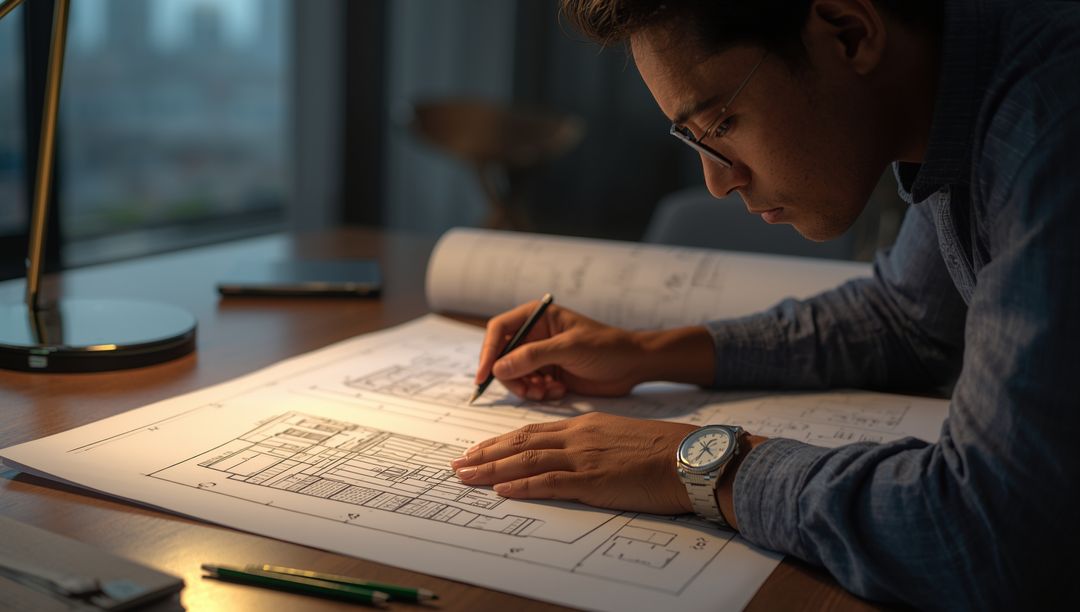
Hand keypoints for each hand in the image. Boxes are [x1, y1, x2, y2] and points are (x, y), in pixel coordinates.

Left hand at [450, 412, 698, 513]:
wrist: (691, 457)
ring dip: (492, 469)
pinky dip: (521, 486)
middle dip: (485, 453)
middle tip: (458, 463)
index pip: (532, 431)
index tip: (478, 449)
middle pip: (520, 442)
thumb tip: (574, 458)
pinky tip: (501, 490)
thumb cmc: (663, 451)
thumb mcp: (621, 438)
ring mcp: (584, 457)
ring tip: (466, 476)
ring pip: (526, 459)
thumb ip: (594, 444)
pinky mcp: (594, 479)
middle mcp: (578, 437)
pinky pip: (549, 481)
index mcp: (585, 425)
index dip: (501, 441)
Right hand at [476, 302, 714, 400]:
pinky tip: (559, 391)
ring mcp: (540, 357)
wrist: (633, 366)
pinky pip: (529, 388)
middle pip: (502, 357)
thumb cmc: (606, 347)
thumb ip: (533, 356)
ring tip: (549, 391)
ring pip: (513, 376)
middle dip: (511, 376)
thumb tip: (499, 367)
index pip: (499, 330)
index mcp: (537, 318)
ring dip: (527, 388)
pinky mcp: (548, 375)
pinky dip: (539, 394)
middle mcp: (534, 336)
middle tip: (529, 389)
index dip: (487, 352)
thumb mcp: (569, 348)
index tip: (484, 375)